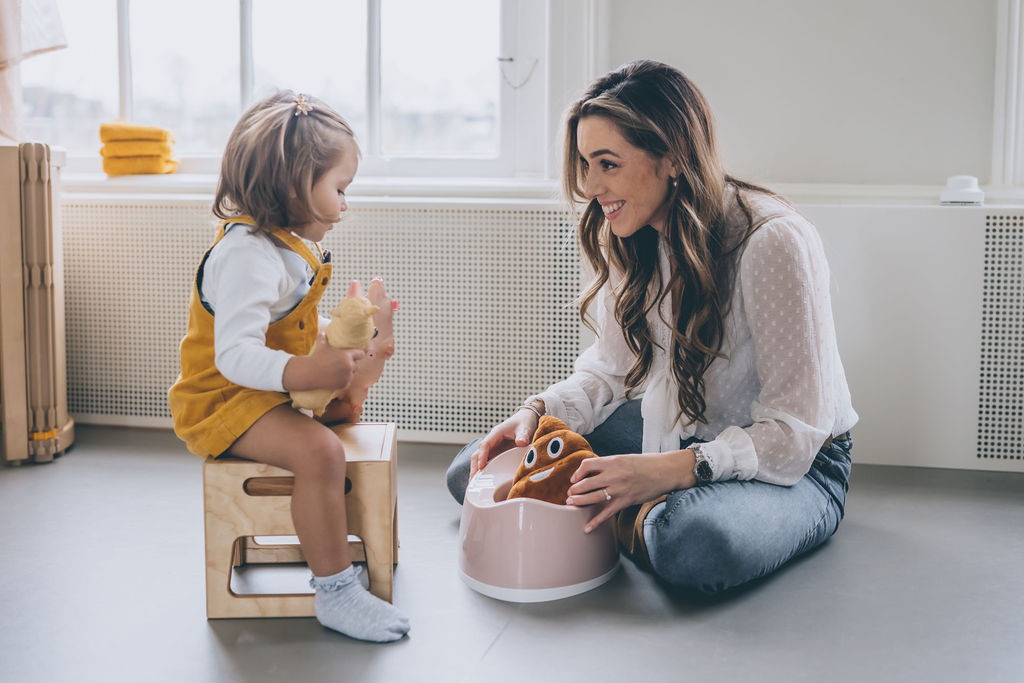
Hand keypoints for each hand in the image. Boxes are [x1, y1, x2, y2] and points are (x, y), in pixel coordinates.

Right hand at [306, 332, 364, 389]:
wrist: (310, 373)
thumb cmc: (316, 358)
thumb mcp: (321, 345)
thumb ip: (323, 338)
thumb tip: (322, 332)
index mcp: (347, 356)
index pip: (361, 354)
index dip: (358, 354)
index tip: (356, 355)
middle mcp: (349, 366)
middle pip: (357, 366)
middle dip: (352, 365)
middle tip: (345, 364)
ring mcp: (347, 376)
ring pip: (352, 374)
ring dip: (348, 373)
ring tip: (341, 371)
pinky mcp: (344, 384)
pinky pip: (347, 382)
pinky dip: (344, 381)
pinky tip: (338, 378)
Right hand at [469, 410, 538, 479]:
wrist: (526, 418)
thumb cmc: (524, 422)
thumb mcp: (525, 428)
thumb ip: (523, 435)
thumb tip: (521, 442)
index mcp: (496, 433)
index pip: (485, 445)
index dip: (482, 456)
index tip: (481, 466)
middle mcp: (492, 441)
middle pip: (478, 453)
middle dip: (475, 466)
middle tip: (473, 480)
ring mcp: (493, 447)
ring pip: (480, 458)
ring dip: (476, 469)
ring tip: (474, 483)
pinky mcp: (497, 452)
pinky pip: (487, 461)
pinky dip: (483, 470)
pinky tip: (482, 480)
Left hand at [565, 449, 695, 532]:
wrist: (665, 471)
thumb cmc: (646, 464)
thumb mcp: (624, 458)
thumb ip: (609, 465)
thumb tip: (594, 472)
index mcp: (612, 461)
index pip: (587, 465)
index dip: (577, 473)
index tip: (574, 479)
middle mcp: (613, 475)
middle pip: (586, 483)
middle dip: (574, 490)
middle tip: (570, 494)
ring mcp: (619, 489)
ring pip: (592, 498)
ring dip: (579, 501)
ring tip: (571, 503)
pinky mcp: (625, 501)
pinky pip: (606, 513)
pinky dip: (595, 522)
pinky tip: (587, 528)